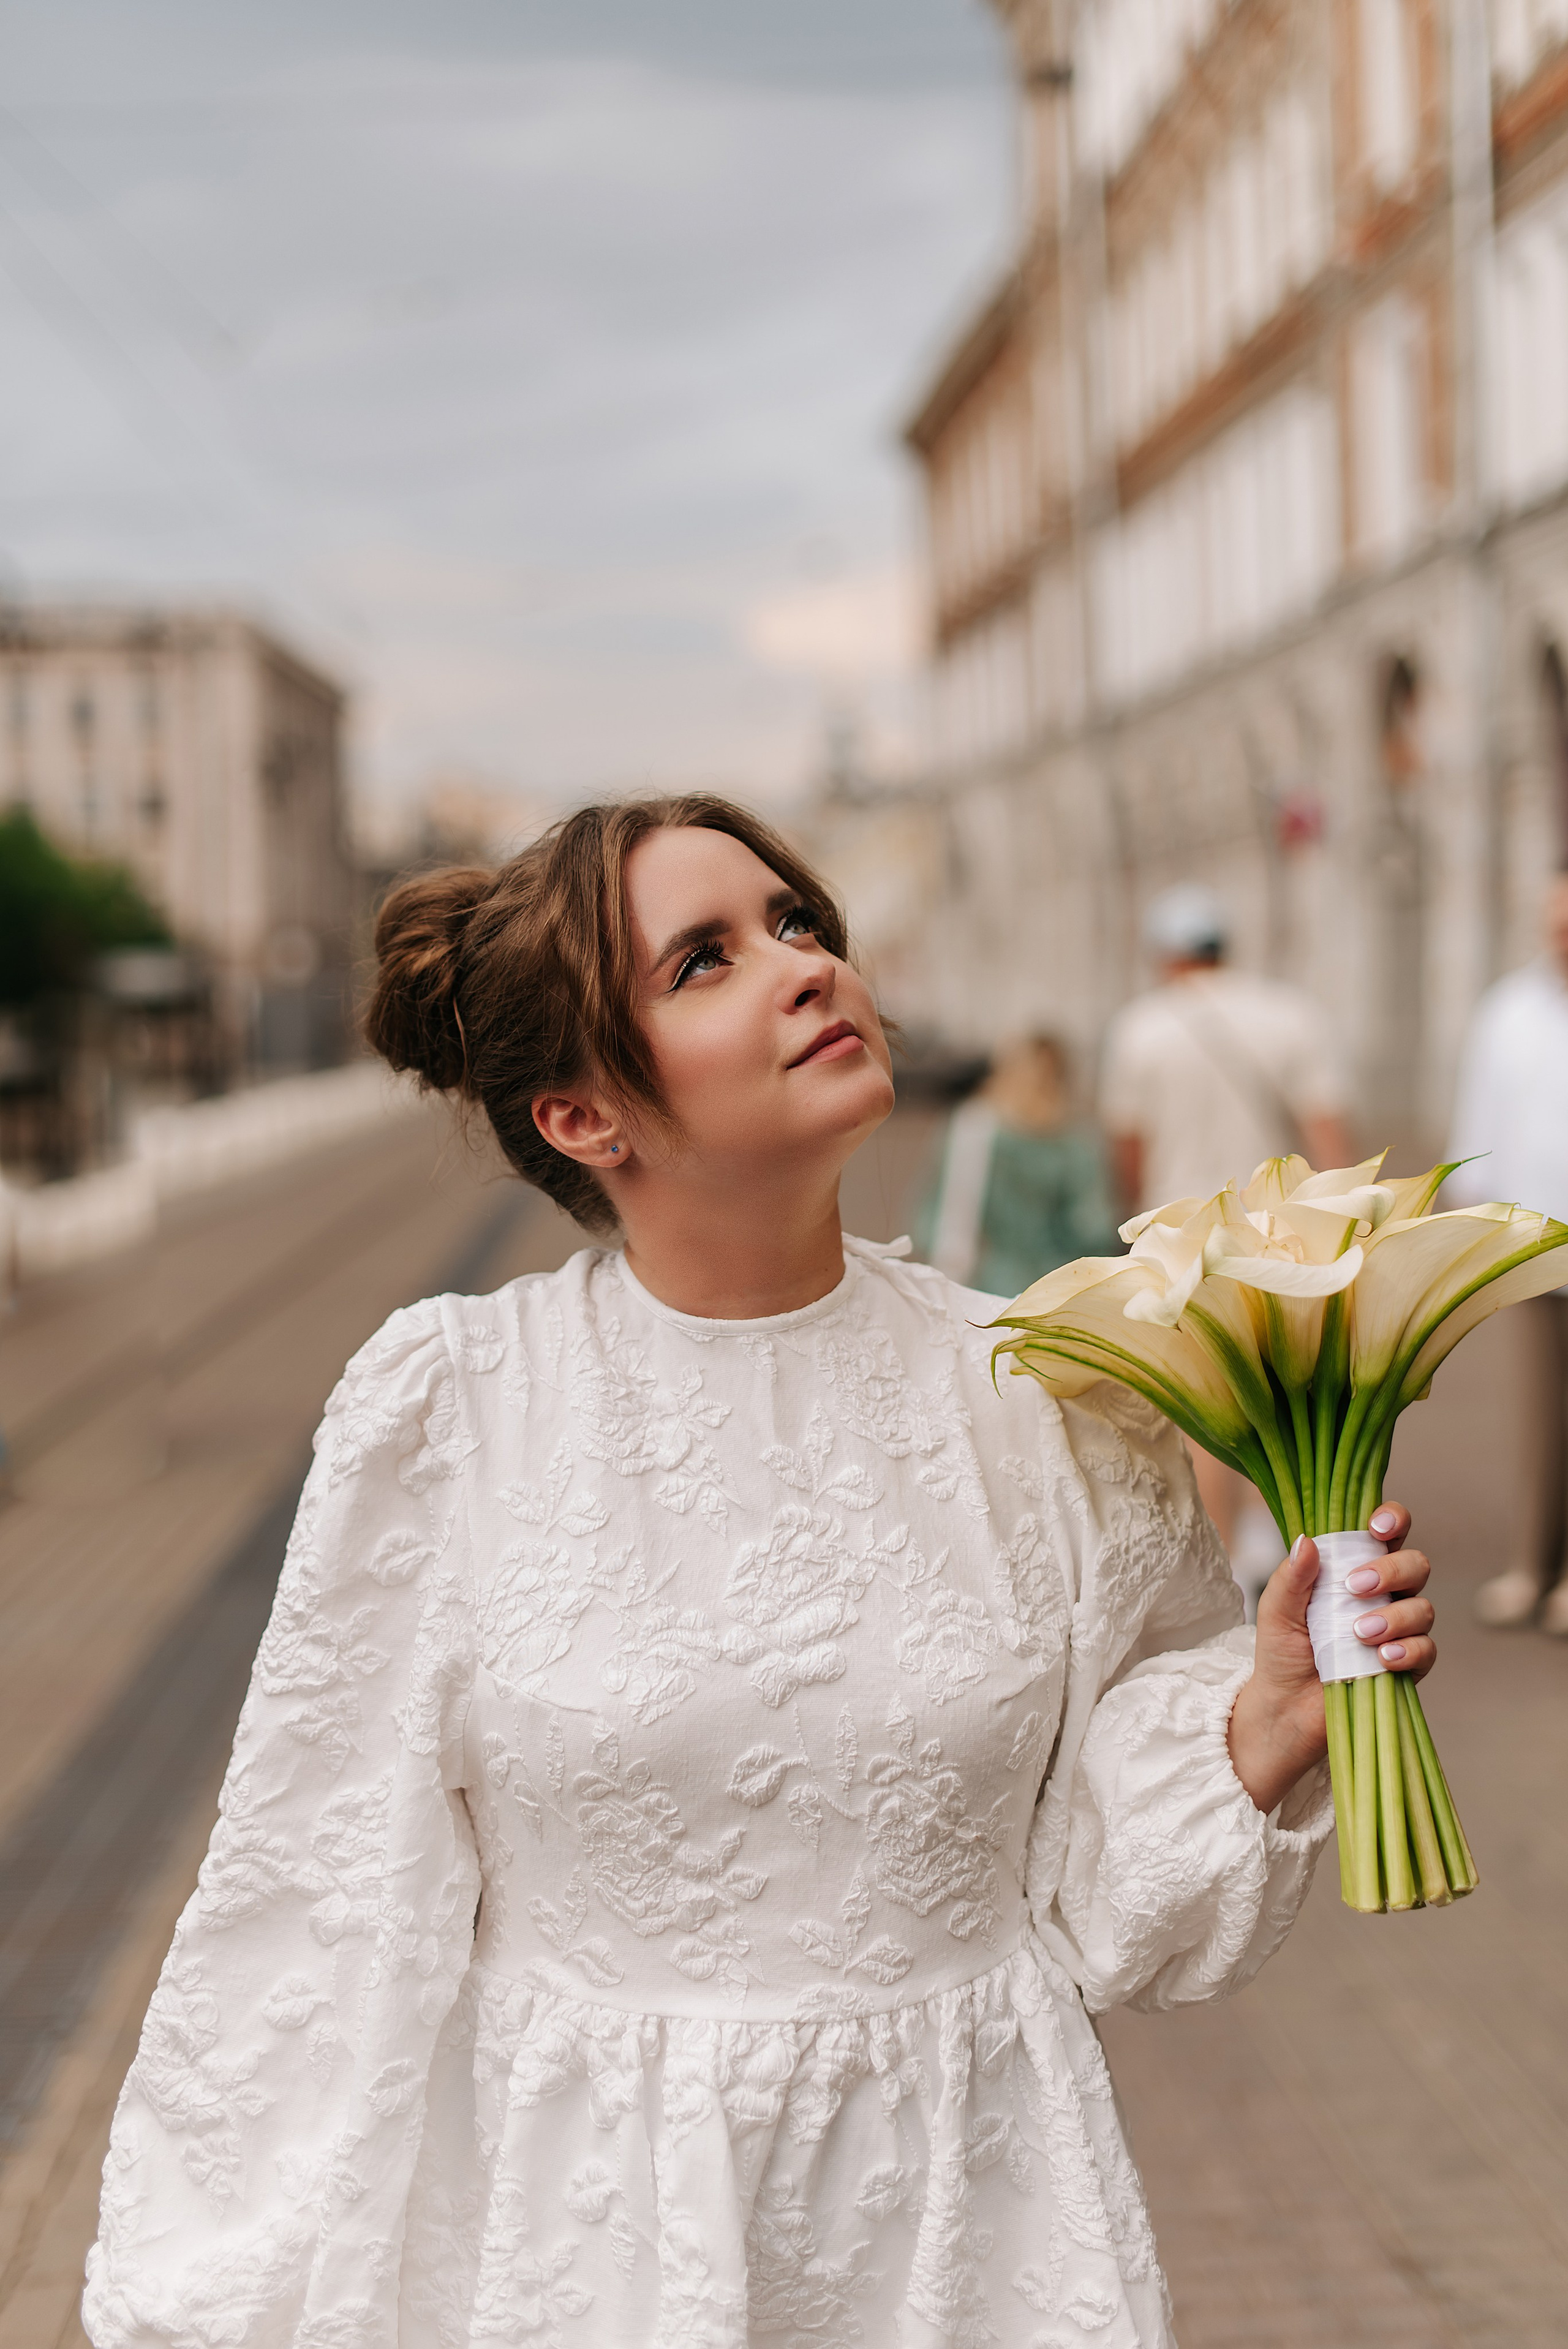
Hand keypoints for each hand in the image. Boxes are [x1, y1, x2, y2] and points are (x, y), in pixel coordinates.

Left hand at [1226, 1502, 1435, 1815]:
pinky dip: (1407, 1650)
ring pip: (1423, 1607)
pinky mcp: (1407, 1665)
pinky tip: (1382, 1657)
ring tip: (1359, 1632)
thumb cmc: (1281, 1651)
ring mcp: (1399, 1629)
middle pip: (1415, 1564)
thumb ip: (1291, 1576)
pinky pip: (1426, 1650)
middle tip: (1356, 1588)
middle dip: (1392, 1570)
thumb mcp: (1275, 1610)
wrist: (1285, 1707)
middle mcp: (1385, 1594)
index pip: (1387, 1533)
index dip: (1393, 1519)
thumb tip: (1308, 1541)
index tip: (1376, 1527)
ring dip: (1394, 1616)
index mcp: (1354, 1568)